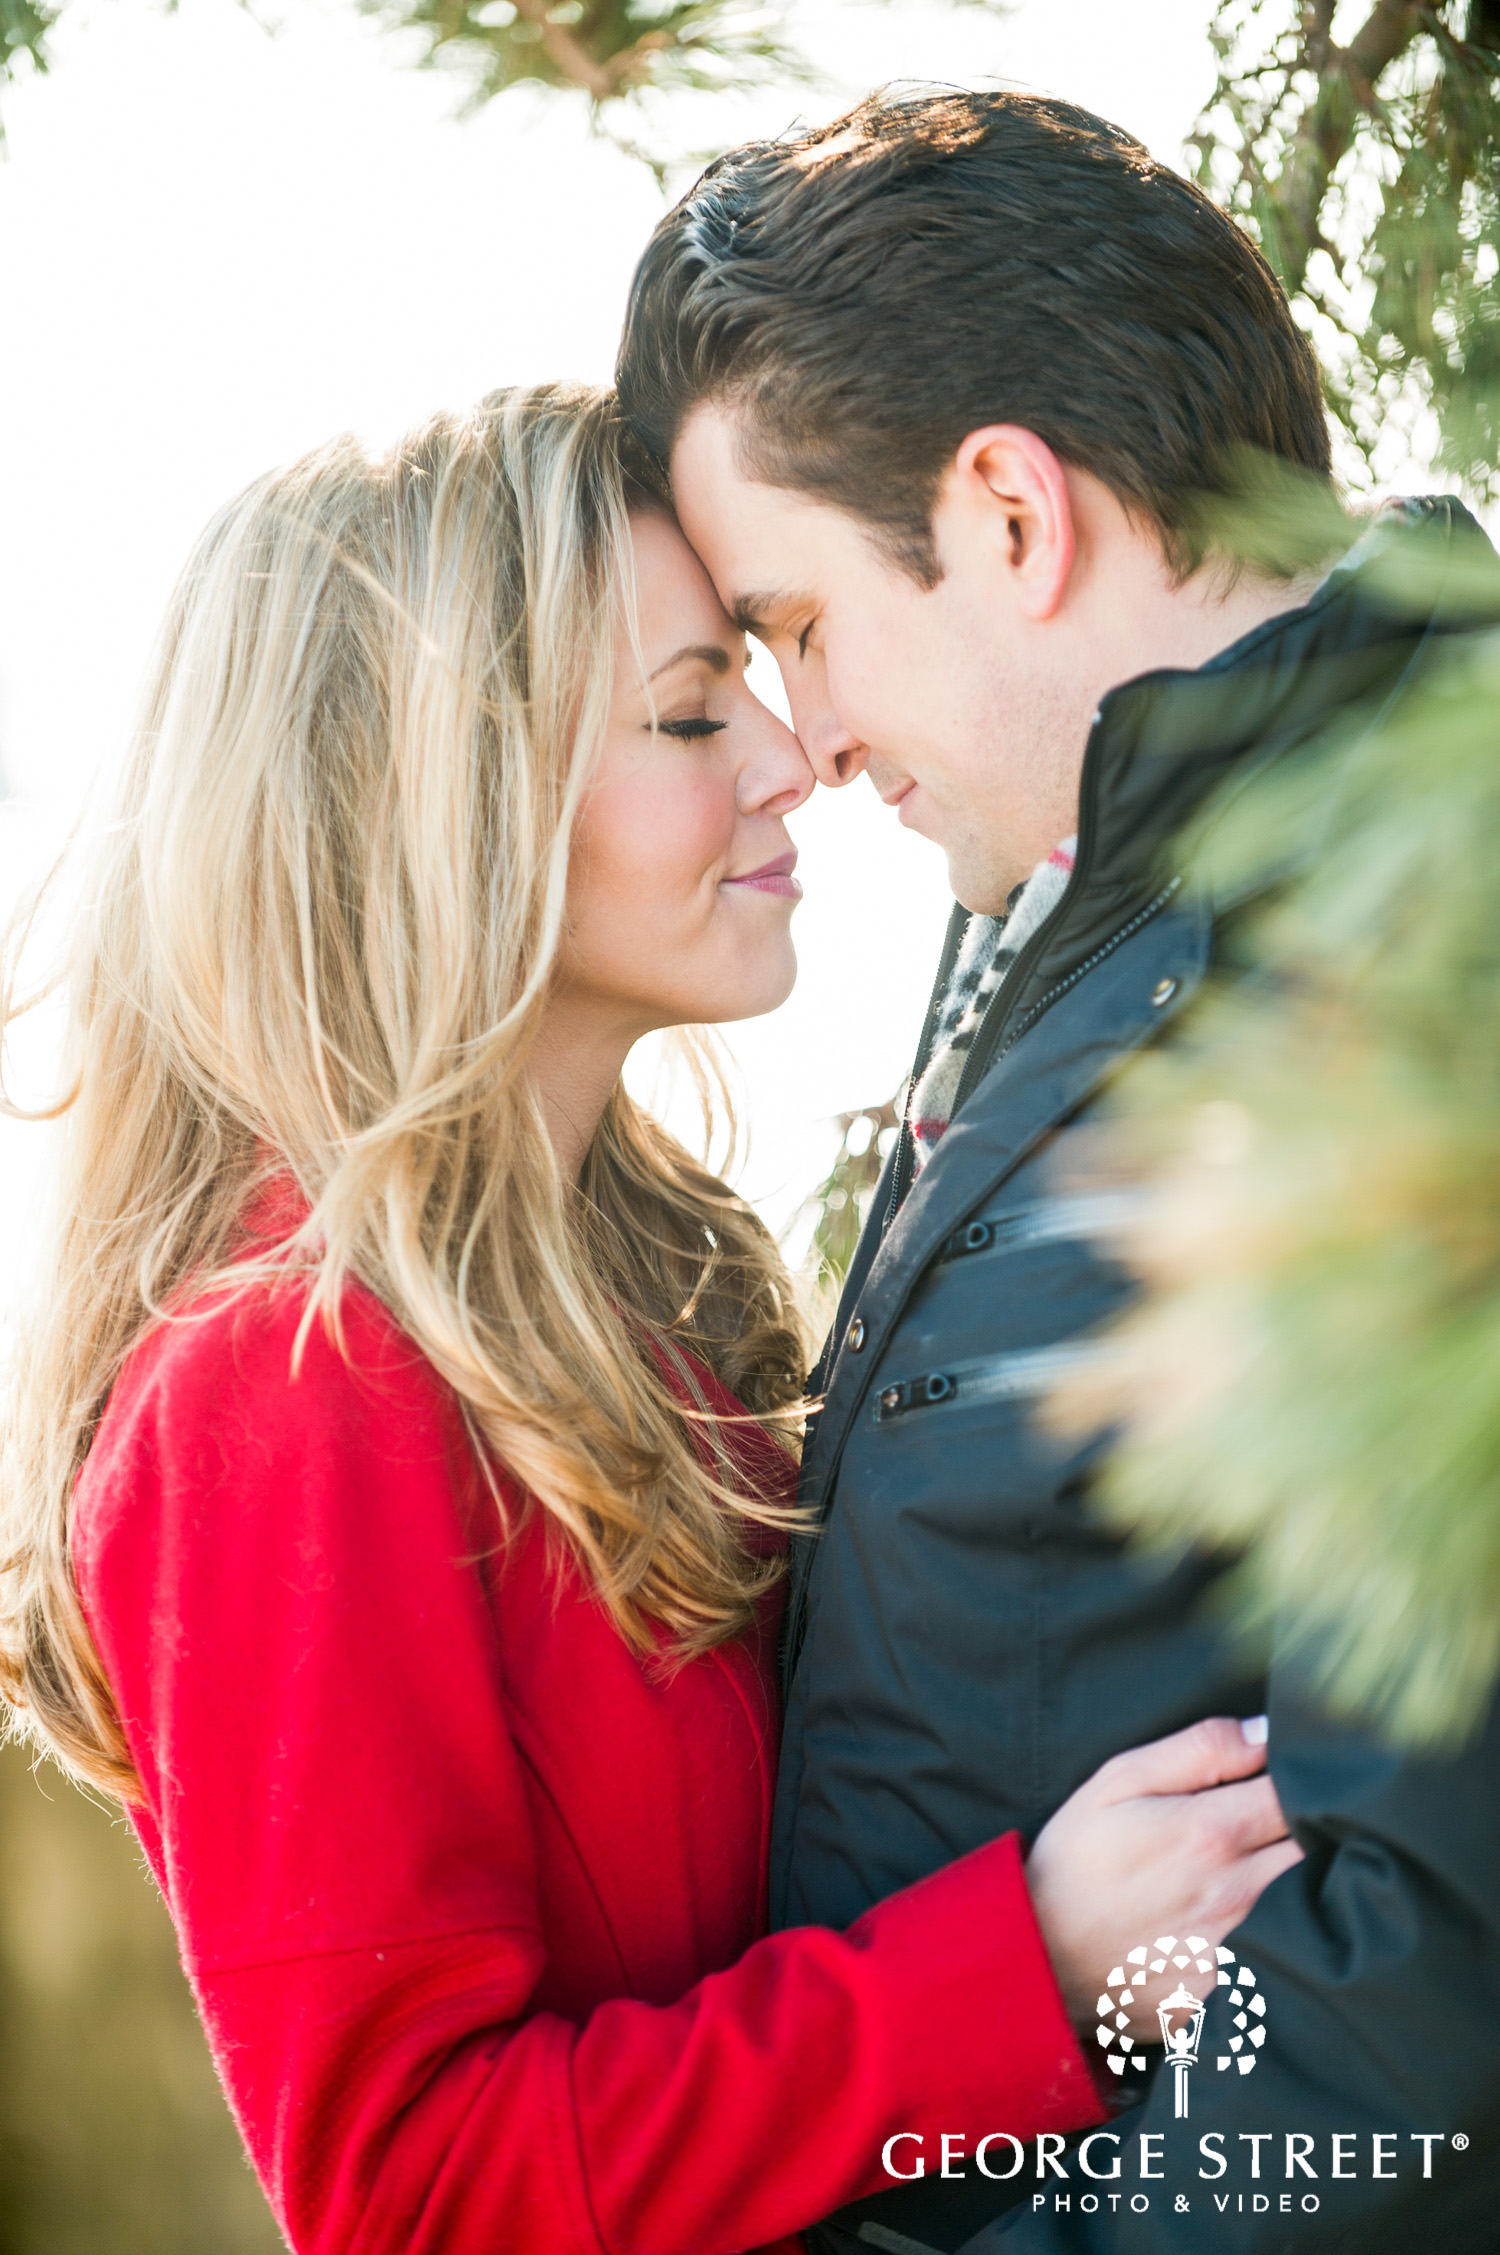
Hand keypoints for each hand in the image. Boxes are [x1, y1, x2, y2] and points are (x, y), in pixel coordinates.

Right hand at [1024, 1716, 1301, 2034]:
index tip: (1281, 1773)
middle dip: (1291, 1826)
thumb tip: (1267, 1733)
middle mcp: (1234, 1895)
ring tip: (1202, 1868)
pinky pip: (1245, 1949)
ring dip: (1260, 1876)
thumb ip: (1199, 1750)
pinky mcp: (1218, 1989)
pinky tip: (1182, 1921)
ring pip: (1278, 1899)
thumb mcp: (1118, 1780)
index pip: (1300, 1796)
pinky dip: (1228, 1930)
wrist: (1035, 1956)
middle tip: (1248, 1816)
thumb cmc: (1073, 1857)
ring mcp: (1230, 1949)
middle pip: (1305, 1849)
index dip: (1300, 1779)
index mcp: (1213, 1834)